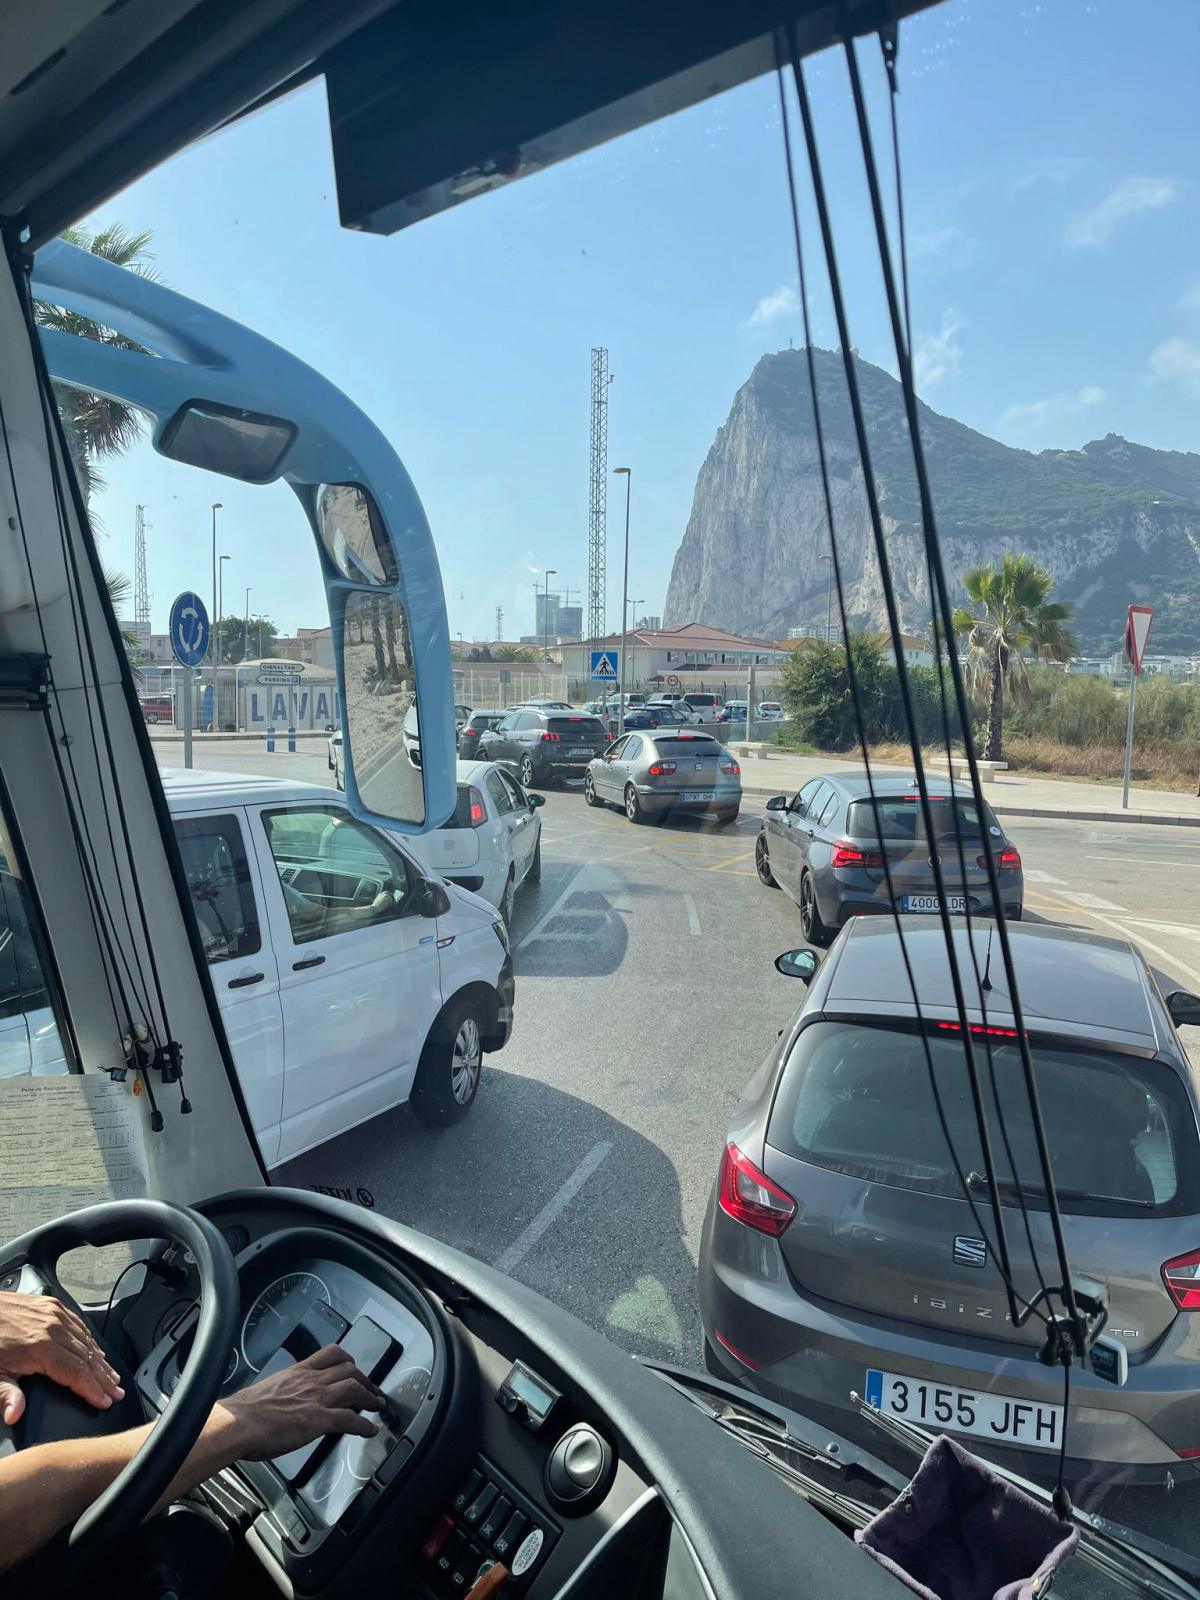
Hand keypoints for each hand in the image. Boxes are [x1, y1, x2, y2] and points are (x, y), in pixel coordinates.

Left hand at [0, 1292, 124, 1423]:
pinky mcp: (51, 1304)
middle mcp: (53, 1327)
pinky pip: (78, 1324)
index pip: (76, 1372)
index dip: (93, 1389)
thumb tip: (15, 1414)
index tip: (105, 1401)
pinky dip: (90, 1340)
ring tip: (111, 1376)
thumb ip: (5, 1395)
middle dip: (104, 1378)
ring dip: (101, 1360)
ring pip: (86, 1340)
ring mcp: (54, 1313)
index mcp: (40, 1347)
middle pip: (87, 1357)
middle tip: (117, 1392)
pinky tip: (95, 1350)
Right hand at [213, 1345, 383, 1461]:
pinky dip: (364, 1425)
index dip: (347, 1359)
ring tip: (377, 1405)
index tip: (353, 1366)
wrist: (238, 1423)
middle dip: (364, 1378)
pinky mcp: (319, 1419)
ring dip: (370, 1397)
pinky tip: (371, 1430)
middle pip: (348, 1369)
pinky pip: (350, 1419)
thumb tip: (284, 1399)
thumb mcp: (267, 1389)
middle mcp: (311, 1380)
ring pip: (353, 1387)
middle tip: (371, 1389)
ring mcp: (317, 1398)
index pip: (329, 1354)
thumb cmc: (244, 1411)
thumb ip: (282, 1390)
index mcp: (297, 1372)